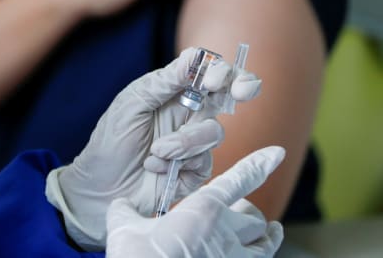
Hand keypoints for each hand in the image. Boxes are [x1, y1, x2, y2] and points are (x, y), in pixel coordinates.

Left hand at [45, 47, 261, 250]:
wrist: (101, 185)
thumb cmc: (112, 139)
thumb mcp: (132, 104)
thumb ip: (163, 82)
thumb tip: (194, 57)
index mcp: (174, 91)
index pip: (207, 71)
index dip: (220, 70)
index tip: (213, 80)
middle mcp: (190, 113)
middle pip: (228, 93)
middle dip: (241, 86)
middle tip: (240, 91)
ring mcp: (195, 142)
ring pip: (214, 132)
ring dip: (184, 142)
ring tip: (155, 151)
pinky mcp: (197, 170)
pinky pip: (205, 163)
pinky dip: (177, 164)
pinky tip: (154, 167)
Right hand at [106, 146, 285, 256]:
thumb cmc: (135, 256)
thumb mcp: (124, 224)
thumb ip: (127, 209)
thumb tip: (122, 204)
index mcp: (203, 210)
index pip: (240, 179)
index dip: (260, 163)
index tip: (277, 152)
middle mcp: (226, 234)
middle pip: (255, 218)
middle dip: (248, 212)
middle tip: (239, 210)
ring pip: (265, 246)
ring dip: (267, 237)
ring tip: (271, 231)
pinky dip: (259, 255)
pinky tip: (251, 255)